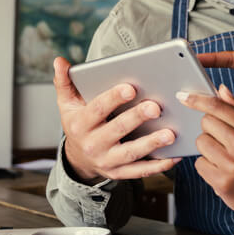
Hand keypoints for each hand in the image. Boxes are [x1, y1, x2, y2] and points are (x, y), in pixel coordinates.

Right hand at [54, 57, 180, 181]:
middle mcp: (93, 144)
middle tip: (156, 107)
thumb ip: (64, 82)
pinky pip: (140, 171)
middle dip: (137, 118)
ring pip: (131, 153)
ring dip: (151, 144)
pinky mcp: (120, 173)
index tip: (131, 87)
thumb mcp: (67, 104)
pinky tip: (174, 156)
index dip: (113, 98)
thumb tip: (59, 61)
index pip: (97, 109)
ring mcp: (107, 161)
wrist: (78, 159)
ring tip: (170, 134)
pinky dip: (158, 166)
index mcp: (81, 124)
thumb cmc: (78, 124)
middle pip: (117, 130)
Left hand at [183, 85, 233, 220]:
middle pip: (206, 123)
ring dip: (207, 149)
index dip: (198, 100)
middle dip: (209, 130)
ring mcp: (233, 164)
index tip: (183, 96)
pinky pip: (199, 164)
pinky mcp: (223, 181)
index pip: (219, 107)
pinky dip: (206, 167)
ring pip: (201, 142)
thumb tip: (220, 89)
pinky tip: (220, 171)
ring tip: (222, 158)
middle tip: (222, 142)